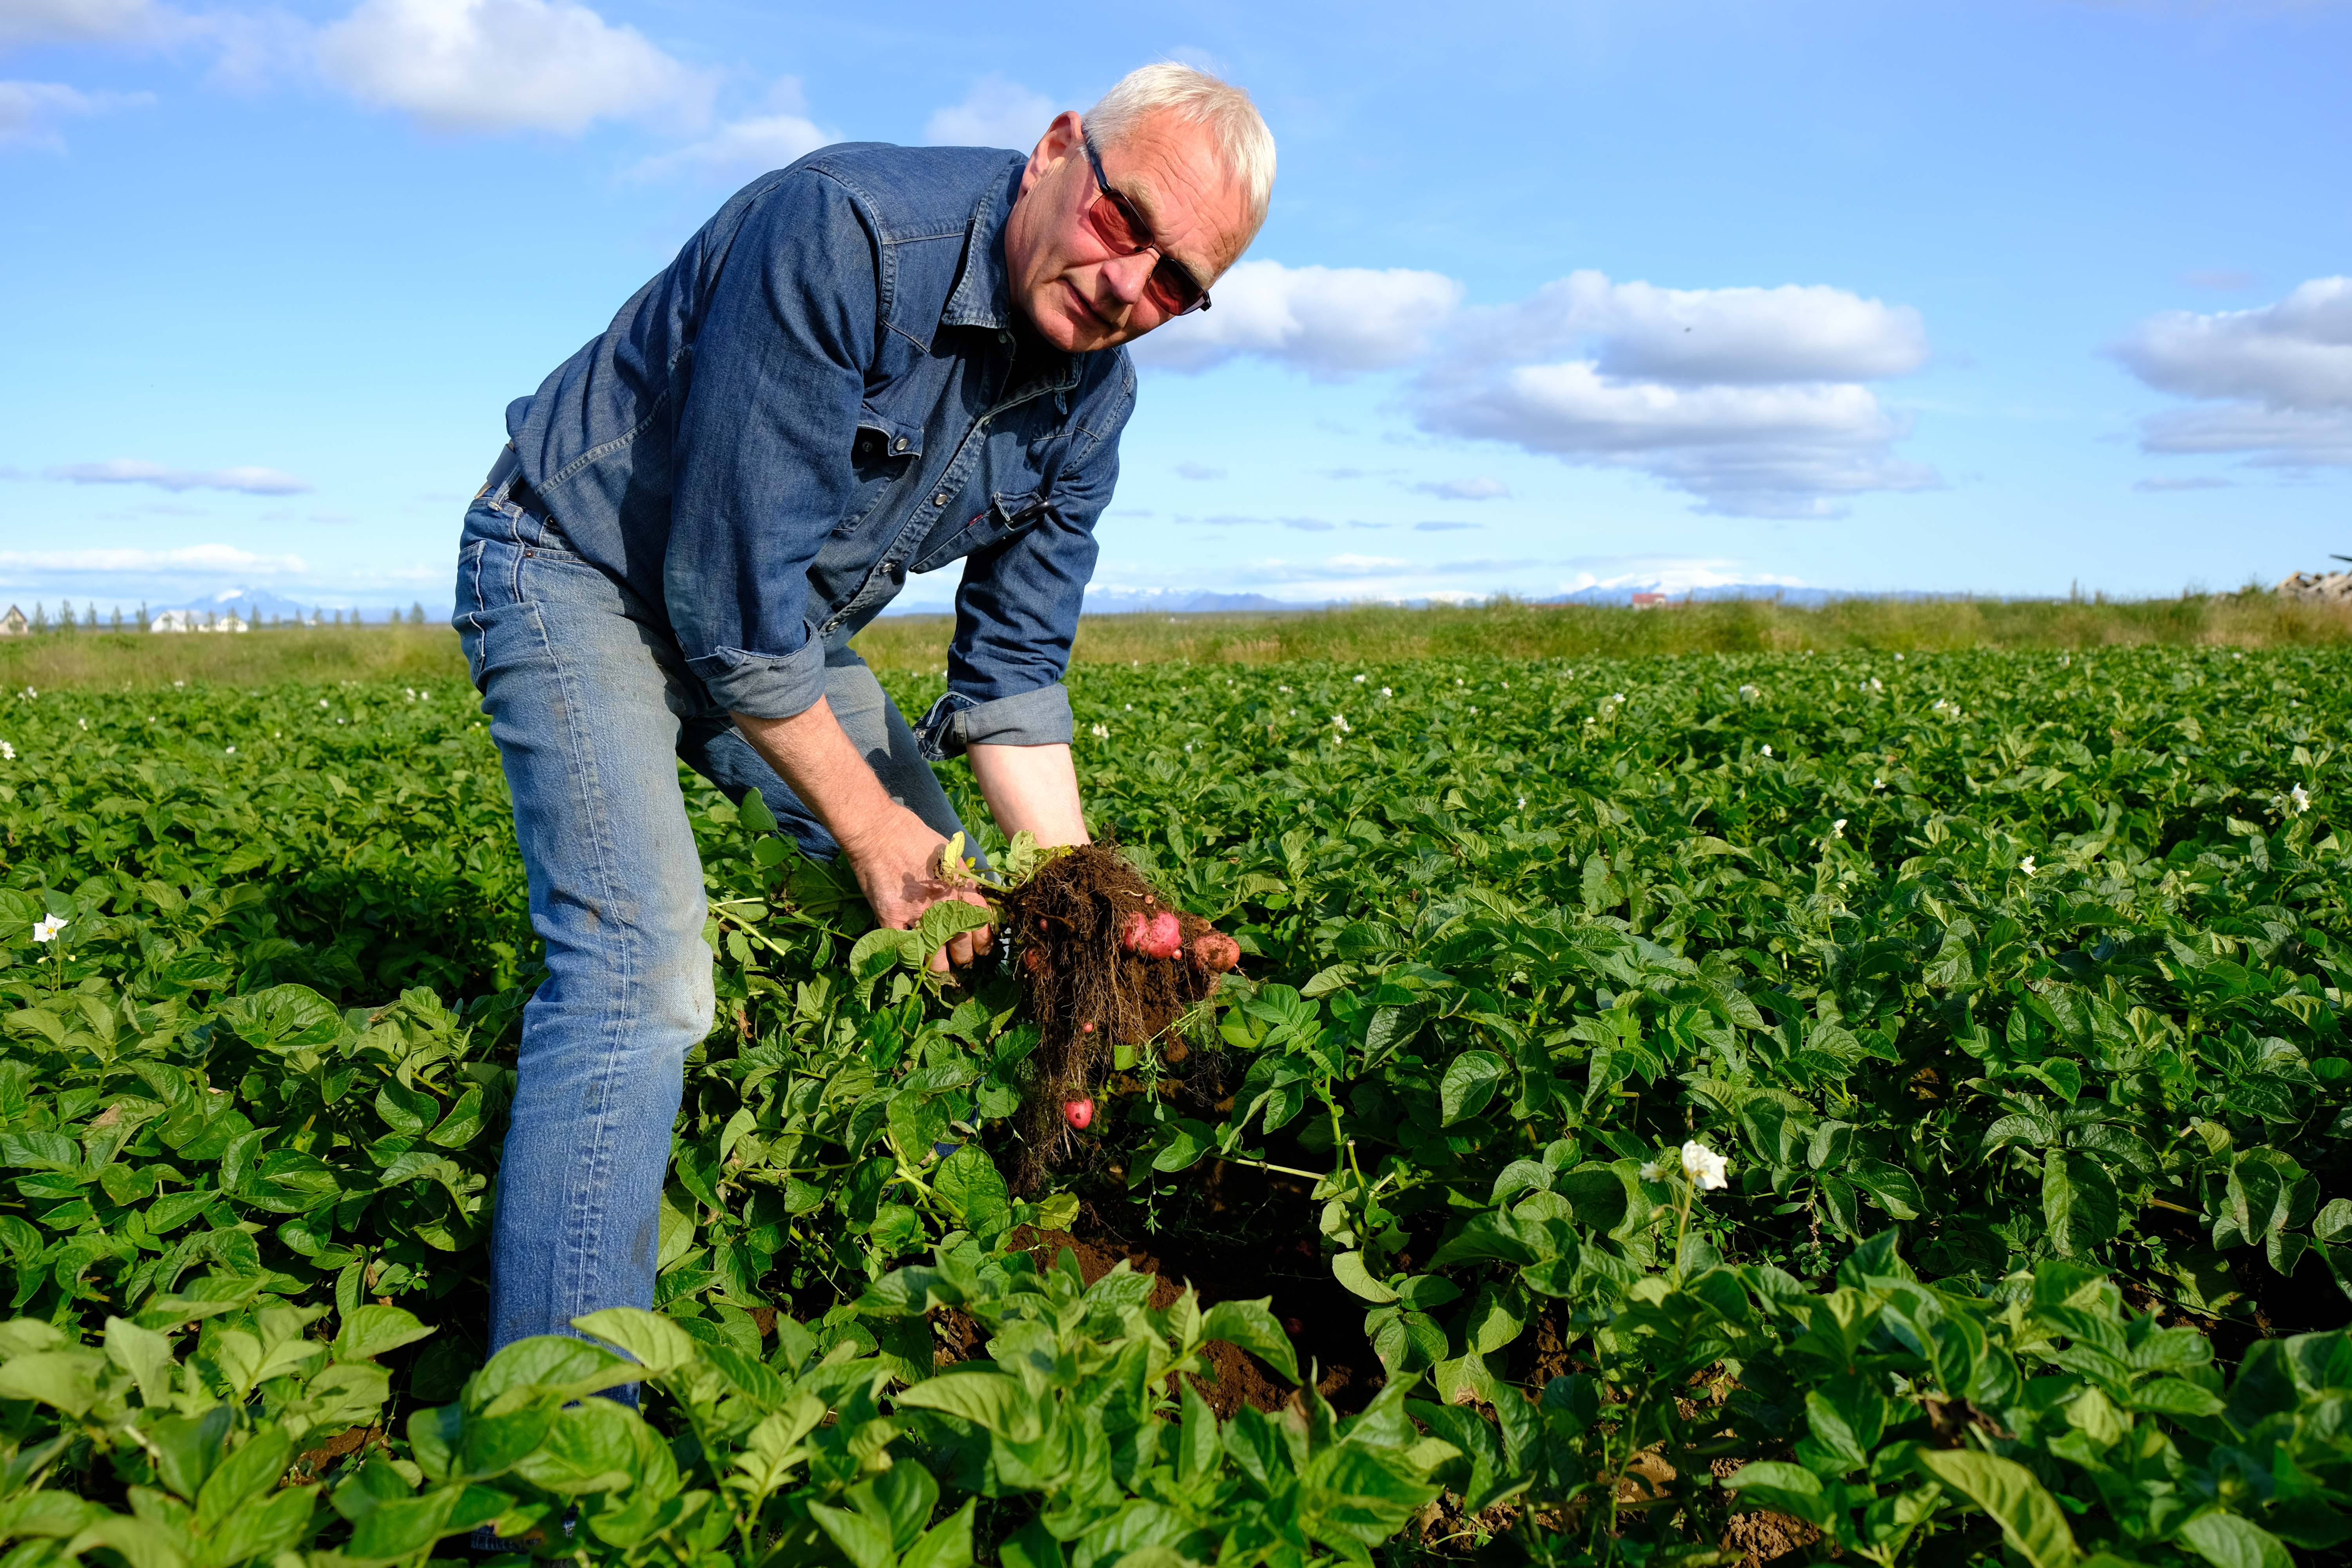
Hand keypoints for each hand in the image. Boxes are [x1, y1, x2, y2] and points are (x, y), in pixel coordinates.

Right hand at [840, 806, 993, 973]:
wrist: (879, 832)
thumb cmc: (915, 837)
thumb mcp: (950, 855)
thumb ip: (962, 879)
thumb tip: (972, 899)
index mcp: (961, 889)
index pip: (981, 924)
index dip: (983, 941)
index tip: (981, 949)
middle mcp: (943, 905)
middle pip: (960, 944)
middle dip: (964, 958)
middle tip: (962, 963)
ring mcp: (916, 914)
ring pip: (933, 954)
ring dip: (938, 967)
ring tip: (940, 971)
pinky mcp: (891, 918)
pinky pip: (903, 948)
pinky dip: (908, 956)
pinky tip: (912, 961)